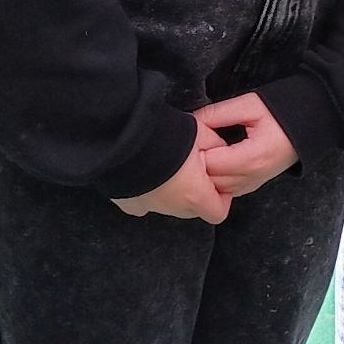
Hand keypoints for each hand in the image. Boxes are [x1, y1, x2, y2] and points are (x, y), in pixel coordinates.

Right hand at [113, 133, 230, 222]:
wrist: (122, 135)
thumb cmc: (163, 134)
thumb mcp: (201, 132)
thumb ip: (215, 145)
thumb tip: (219, 149)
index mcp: (194, 195)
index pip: (218, 212)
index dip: (221, 197)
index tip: (216, 180)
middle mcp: (171, 207)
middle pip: (193, 209)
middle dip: (196, 192)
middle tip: (192, 169)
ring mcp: (147, 207)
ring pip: (169, 206)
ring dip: (172, 192)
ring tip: (167, 166)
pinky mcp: (127, 203)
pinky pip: (143, 203)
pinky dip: (147, 192)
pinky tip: (146, 175)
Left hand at [194, 94, 298, 196]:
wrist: (312, 123)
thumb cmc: (284, 111)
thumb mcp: (250, 104)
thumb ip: (217, 114)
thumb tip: (190, 122)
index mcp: (251, 158)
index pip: (208, 163)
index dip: (195, 150)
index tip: (192, 136)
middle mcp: (252, 177)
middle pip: (209, 181)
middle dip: (196, 164)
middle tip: (193, 143)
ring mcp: (254, 184)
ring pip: (216, 190)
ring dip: (206, 173)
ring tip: (205, 151)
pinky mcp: (253, 185)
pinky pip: (226, 190)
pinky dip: (216, 179)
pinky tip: (216, 161)